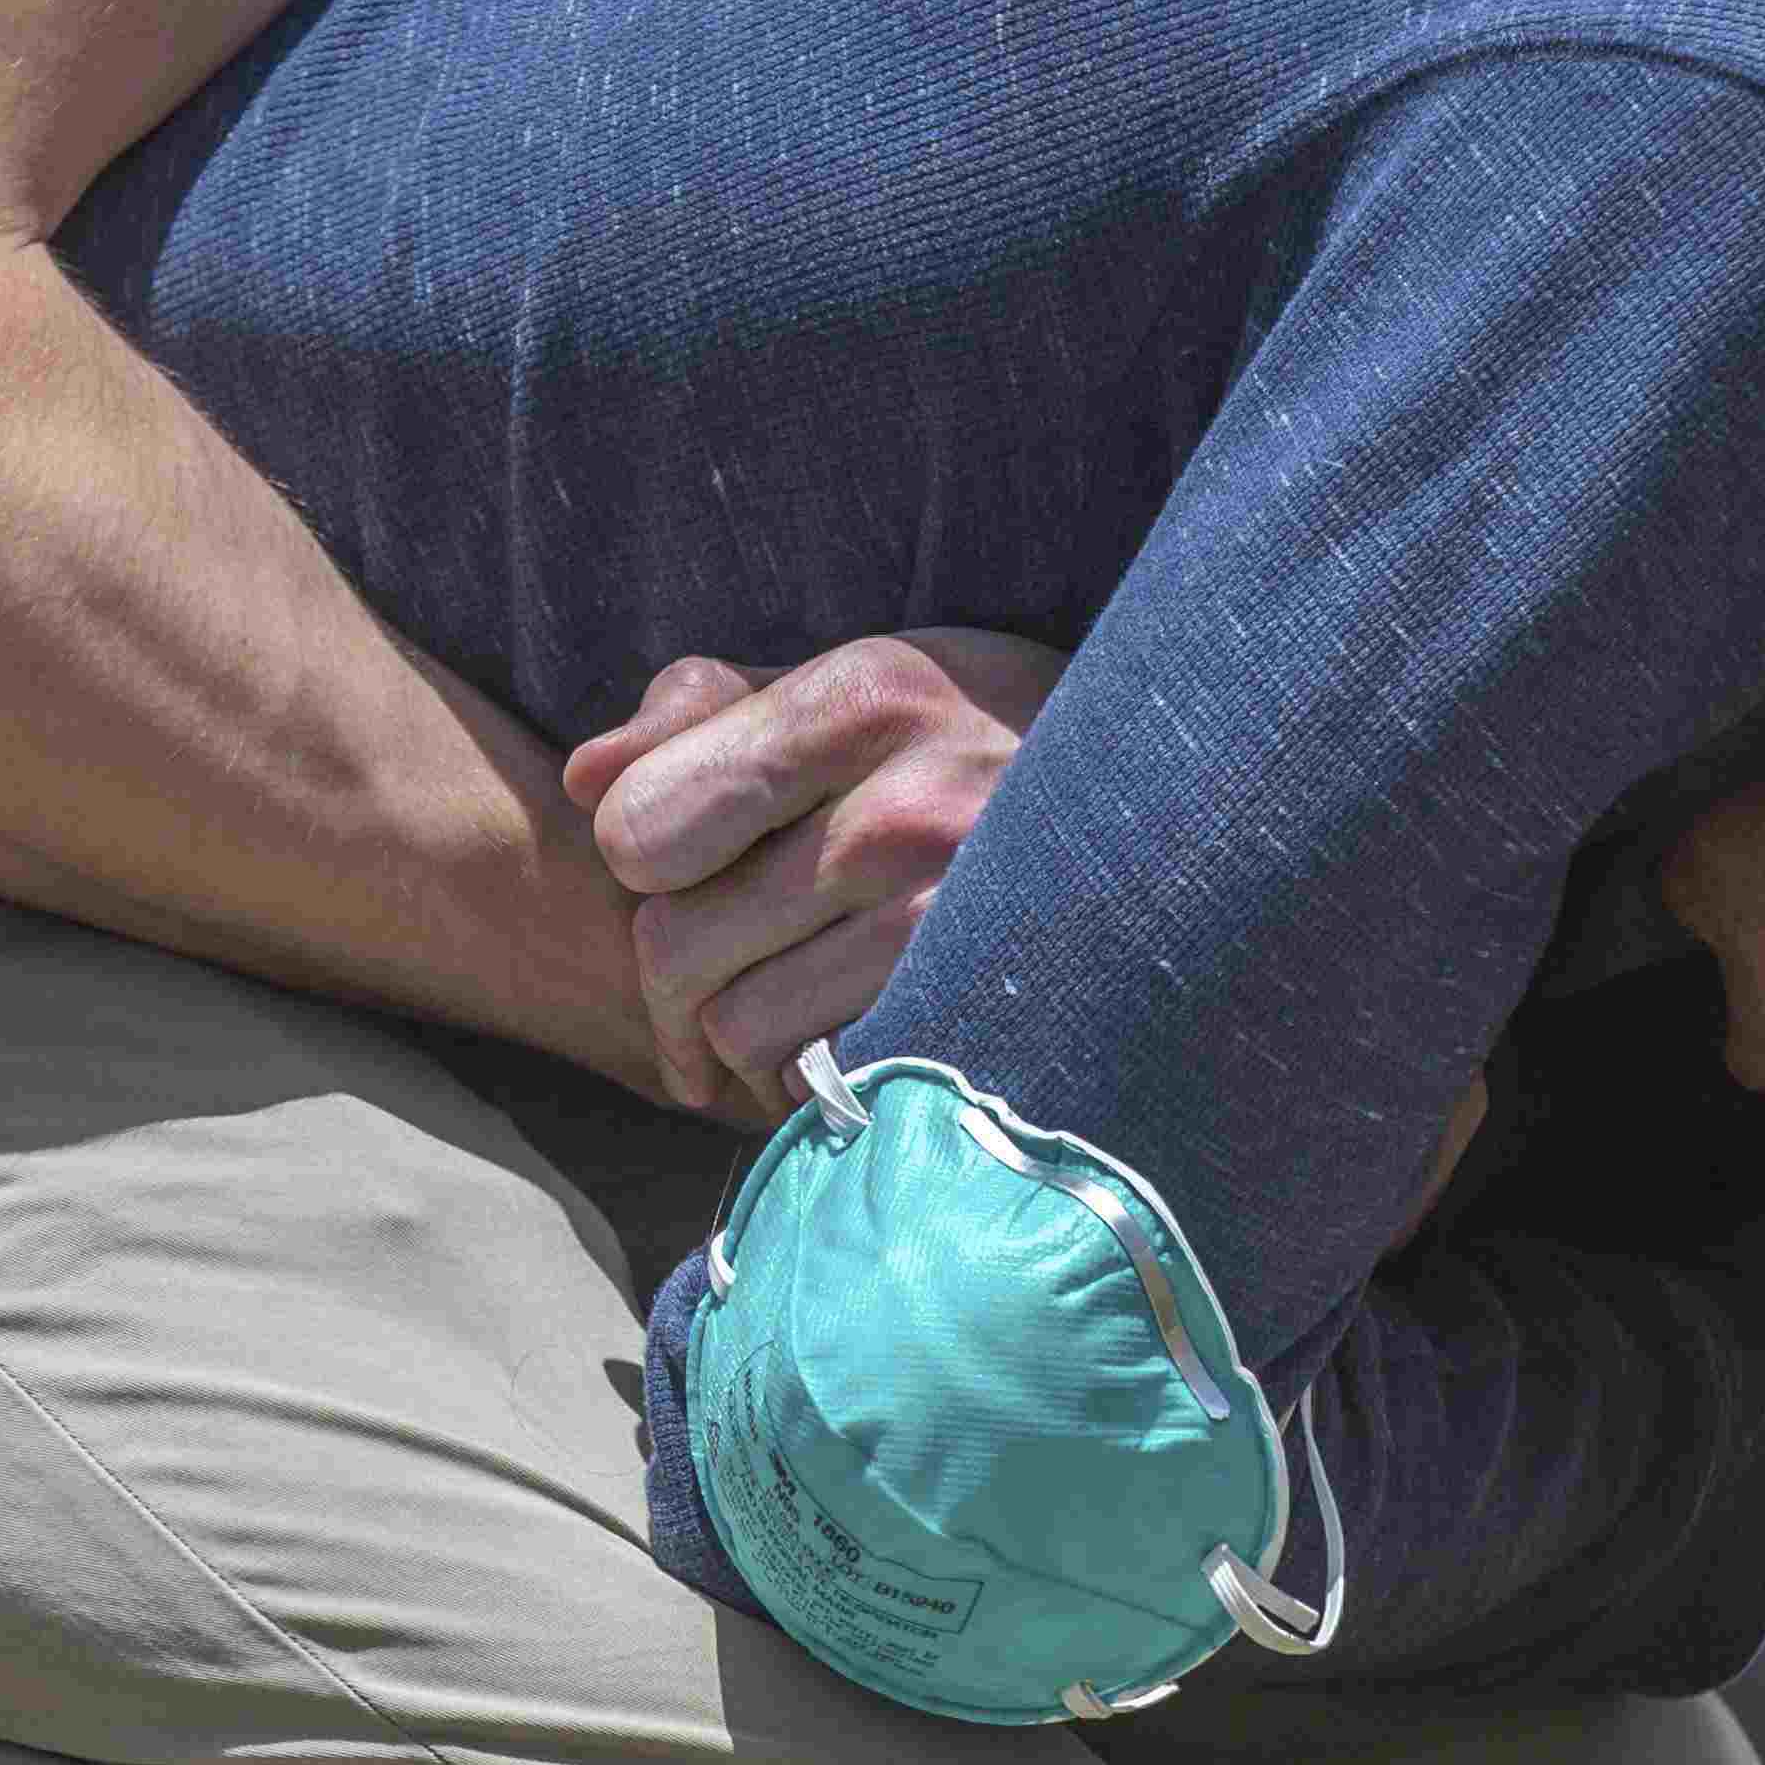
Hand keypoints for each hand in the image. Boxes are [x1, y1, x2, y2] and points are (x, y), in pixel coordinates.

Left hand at [562, 630, 1064, 1118]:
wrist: (1178, 812)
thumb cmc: (982, 739)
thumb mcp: (864, 679)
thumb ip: (710, 712)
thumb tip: (585, 781)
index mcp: (867, 699)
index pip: (640, 828)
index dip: (644, 854)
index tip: (688, 858)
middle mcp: (910, 813)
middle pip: (674, 947)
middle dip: (672, 974)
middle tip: (710, 972)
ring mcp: (954, 930)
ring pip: (738, 1032)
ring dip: (739, 1038)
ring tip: (787, 1003)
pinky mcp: (982, 1022)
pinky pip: (821, 1086)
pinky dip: (811, 1077)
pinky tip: (846, 1036)